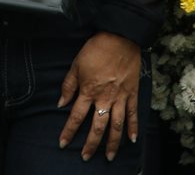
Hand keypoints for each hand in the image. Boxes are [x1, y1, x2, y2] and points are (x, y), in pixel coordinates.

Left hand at [57, 32, 140, 161]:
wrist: (120, 37)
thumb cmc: (96, 49)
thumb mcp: (76, 65)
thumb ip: (68, 86)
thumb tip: (61, 104)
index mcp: (88, 91)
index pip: (76, 117)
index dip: (69, 131)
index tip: (63, 143)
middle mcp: (105, 98)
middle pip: (97, 127)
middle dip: (91, 144)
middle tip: (86, 157)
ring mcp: (121, 97)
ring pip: (116, 125)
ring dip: (112, 143)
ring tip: (109, 156)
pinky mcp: (133, 93)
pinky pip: (133, 114)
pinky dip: (133, 127)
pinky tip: (132, 140)